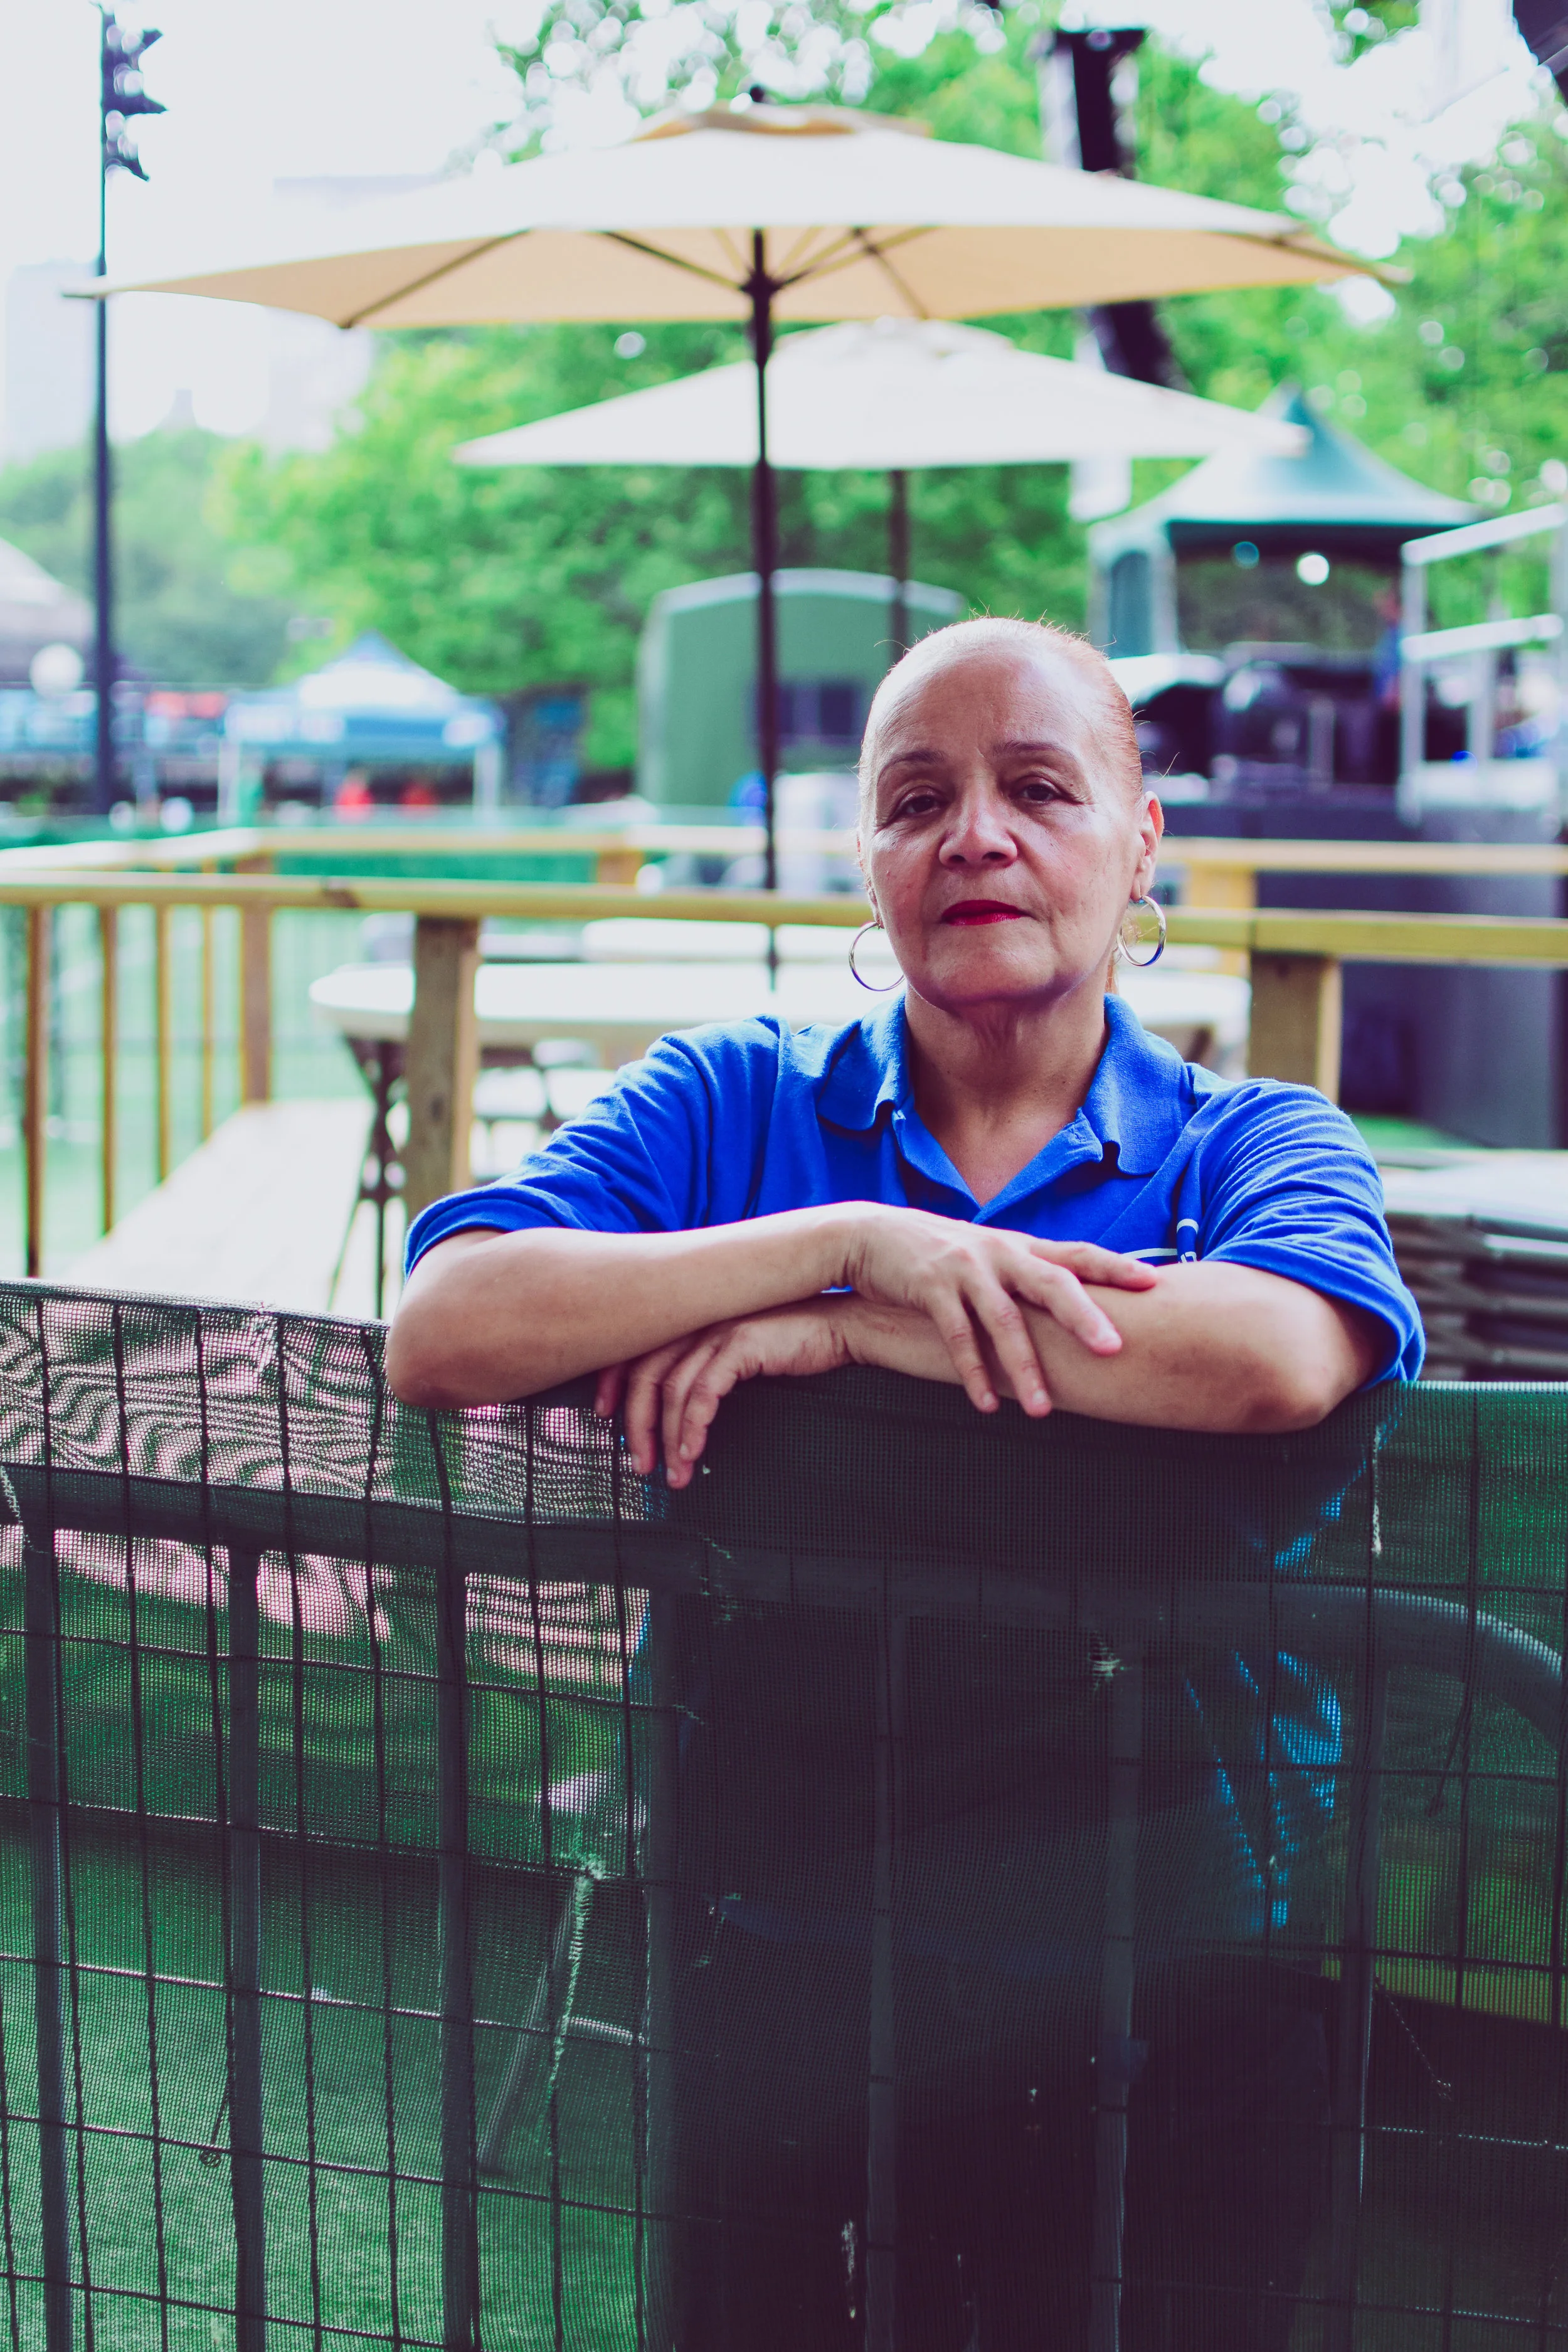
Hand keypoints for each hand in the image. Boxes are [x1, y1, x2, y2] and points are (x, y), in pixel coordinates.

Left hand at [594, 1301, 854, 1487]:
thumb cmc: (795, 1343)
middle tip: (637, 1464)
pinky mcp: (741, 1343)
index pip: (635, 1349)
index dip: (611, 1383)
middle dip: (635, 1424)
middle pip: (645, 1373)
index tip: (604, 1416)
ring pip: (671, 1388)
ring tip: (672, 1474)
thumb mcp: (741, 1355)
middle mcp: (698, 1321)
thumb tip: (682, 1411)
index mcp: (692, 1321)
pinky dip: (692, 1425)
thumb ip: (709, 1369)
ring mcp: (718, 1330)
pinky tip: (693, 1452)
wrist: (845, 1325)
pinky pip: (704, 1390)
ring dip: (665, 1438)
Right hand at [840, 1204, 1156, 1417]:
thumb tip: (1071, 1304)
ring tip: (1041, 1410)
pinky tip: (987, 1404)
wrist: (870, 1234)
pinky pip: (956, 1337)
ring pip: (1003, 1320)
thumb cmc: (937, 1253)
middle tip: (1114, 1349)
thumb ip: (1025, 1274)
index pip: (1077, 1254)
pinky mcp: (930, 1288)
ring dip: (1024, 1367)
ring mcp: (965, 1269)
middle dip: (1083, 1317)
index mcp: (1019, 1247)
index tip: (1154, 1282)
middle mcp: (999, 1253)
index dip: (1116, 1266)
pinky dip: (973, 1373)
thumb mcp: (987, 1255)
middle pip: (1052, 1282)